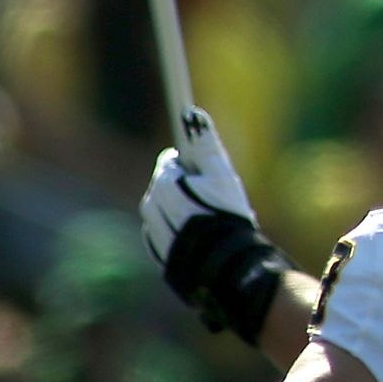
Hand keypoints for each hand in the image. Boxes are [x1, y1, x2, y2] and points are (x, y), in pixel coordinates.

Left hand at [141, 109, 294, 343]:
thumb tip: (190, 112)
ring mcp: (156, 235)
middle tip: (214, 197)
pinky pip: (165, 238)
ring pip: (164, 214)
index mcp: (165, 186)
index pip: (171, 163)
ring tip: (211, 220)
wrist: (229, 269)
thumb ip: (205, 143)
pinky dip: (179, 234)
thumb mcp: (222, 175)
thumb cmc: (229, 216)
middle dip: (185, 189)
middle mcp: (153, 209)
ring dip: (182, 212)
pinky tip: (202, 239)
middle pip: (166, 187)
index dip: (189, 164)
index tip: (202, 168)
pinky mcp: (161, 257)